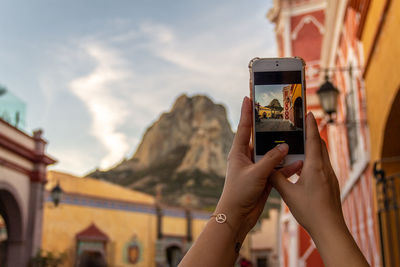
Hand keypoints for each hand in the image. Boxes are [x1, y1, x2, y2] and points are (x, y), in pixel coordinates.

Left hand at [216, 96, 301, 239]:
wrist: (238, 215)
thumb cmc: (239, 192)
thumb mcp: (255, 173)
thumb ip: (271, 159)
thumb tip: (284, 146)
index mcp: (238, 152)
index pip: (244, 127)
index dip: (247, 111)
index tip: (249, 96)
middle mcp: (246, 157)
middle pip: (260, 138)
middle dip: (270, 129)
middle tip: (280, 114)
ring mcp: (256, 167)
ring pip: (272, 154)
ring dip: (283, 149)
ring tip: (296, 137)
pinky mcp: (264, 178)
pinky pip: (278, 168)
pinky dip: (287, 166)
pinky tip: (299, 161)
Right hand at [270, 112, 343, 234]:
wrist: (329, 228)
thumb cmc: (310, 211)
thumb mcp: (288, 194)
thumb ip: (277, 178)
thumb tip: (267, 168)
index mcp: (315, 168)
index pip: (314, 140)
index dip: (311, 126)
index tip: (309, 113)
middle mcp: (325, 169)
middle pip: (321, 145)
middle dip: (312, 134)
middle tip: (303, 125)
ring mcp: (330, 177)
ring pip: (322, 156)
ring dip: (313, 147)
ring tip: (301, 144)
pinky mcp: (331, 184)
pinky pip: (323, 166)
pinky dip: (314, 160)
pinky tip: (304, 167)